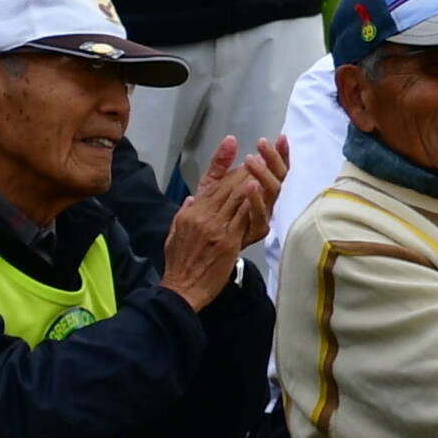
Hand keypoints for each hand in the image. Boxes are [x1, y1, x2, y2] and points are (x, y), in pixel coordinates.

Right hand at [160, 138, 277, 304]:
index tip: (235, 149)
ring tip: (263, 165)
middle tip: (259, 156)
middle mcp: (202, 217)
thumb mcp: (174, 233)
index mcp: (190, 213)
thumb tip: (194, 198)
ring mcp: (215, 229)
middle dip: (244, 171)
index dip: (225, 166)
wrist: (181, 288)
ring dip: (251, 180)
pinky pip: (243, 218)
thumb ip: (185, 212)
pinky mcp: (227, 242)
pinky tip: (261, 189)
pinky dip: (252, 202)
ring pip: (236, 199)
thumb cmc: (178, 263)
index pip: (212, 185)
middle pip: (226, 188)